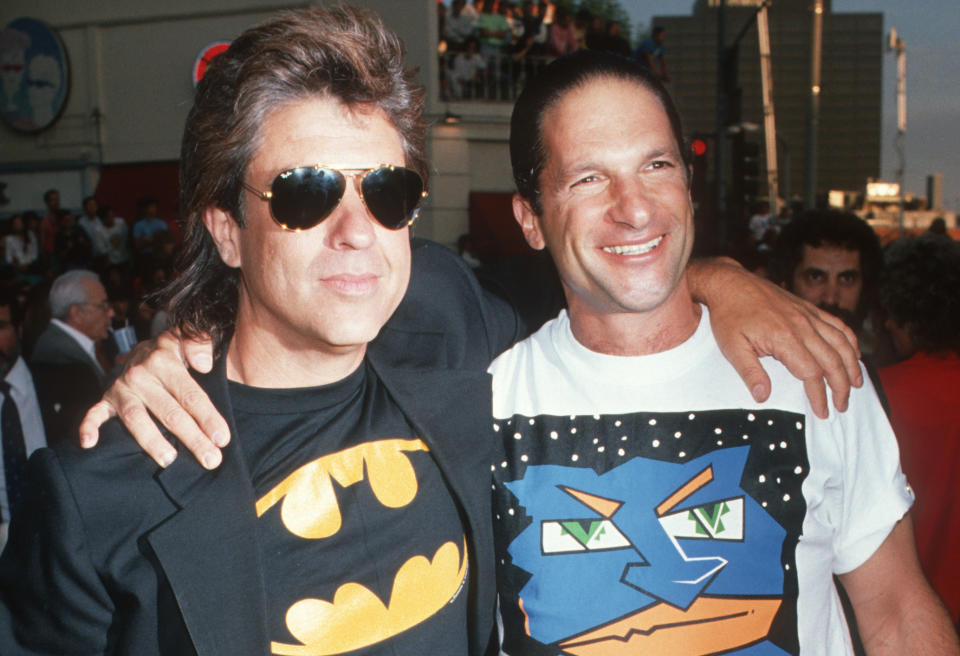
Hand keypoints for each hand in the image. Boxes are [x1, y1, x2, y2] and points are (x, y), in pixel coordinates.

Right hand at [79, 329, 228, 468]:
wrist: (144, 350)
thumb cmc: (176, 352)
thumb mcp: (189, 338)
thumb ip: (200, 341)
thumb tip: (204, 364)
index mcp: (165, 362)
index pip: (190, 394)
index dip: (208, 417)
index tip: (222, 439)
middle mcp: (141, 375)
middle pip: (169, 412)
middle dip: (192, 437)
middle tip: (210, 460)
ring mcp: (122, 389)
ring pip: (136, 419)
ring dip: (152, 441)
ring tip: (169, 461)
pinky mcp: (107, 399)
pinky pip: (95, 413)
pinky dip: (89, 426)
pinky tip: (89, 444)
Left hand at [688, 257, 861, 418]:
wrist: (729, 283)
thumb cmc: (728, 315)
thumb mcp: (731, 347)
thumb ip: (749, 372)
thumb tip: (762, 397)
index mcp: (784, 338)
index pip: (811, 373)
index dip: (819, 395)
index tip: (822, 412)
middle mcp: (802, 325)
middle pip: (833, 361)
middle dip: (841, 387)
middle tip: (841, 406)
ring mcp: (807, 315)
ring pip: (841, 343)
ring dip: (852, 366)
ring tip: (856, 385)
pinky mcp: (808, 308)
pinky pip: (837, 324)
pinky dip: (850, 340)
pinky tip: (855, 353)